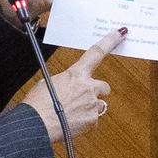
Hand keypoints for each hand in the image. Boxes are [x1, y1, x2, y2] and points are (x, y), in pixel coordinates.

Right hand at [27, 27, 123, 142]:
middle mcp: (88, 87)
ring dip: (90, 108)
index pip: (96, 52)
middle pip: (104, 86)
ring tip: (72, 113)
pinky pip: (93, 120)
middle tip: (85, 97)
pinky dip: (85, 122)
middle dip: (97, 91)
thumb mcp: (47, 83)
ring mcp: (92, 104)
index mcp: (76, 74)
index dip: (110, 41)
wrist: (36, 125)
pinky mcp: (92, 120)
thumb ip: (64, 82)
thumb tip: (67, 87)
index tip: (120, 33)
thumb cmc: (38, 104)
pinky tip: (72, 123)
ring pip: (99, 105)